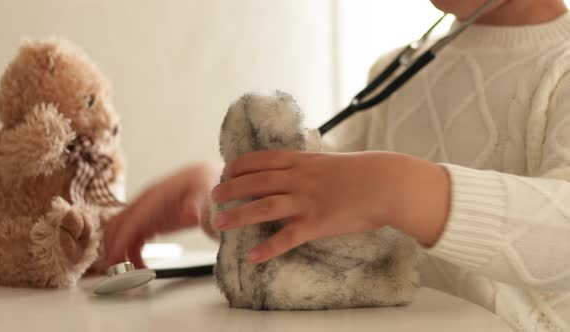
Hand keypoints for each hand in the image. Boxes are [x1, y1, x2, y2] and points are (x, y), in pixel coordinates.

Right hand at [105, 162, 220, 267]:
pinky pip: (133, 239)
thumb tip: (191, 215)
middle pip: (117, 226)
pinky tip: (142, 267)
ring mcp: (146, 213)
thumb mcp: (204, 194)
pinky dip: (132, 254)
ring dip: (120, 253)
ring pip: (121, 233)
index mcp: (156, 196)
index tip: (115, 259)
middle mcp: (145, 204)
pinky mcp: (150, 222)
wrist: (207, 180)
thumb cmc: (203, 184)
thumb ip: (196, 205)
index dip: (121, 239)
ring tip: (129, 274)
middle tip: (118, 273)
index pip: (132, 219)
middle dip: (113, 248)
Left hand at [211, 151, 449, 263]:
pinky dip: (269, 247)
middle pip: (256, 182)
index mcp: (302, 161)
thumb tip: (298, 168)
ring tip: (219, 223)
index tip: (225, 169)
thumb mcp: (331, 161)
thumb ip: (311, 166)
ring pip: (264, 207)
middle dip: (231, 188)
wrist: (386, 183)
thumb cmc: (364, 172)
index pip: (263, 160)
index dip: (241, 165)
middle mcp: (299, 179)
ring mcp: (306, 201)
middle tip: (214, 196)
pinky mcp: (317, 223)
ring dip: (239, 215)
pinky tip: (253, 256)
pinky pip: (288, 237)